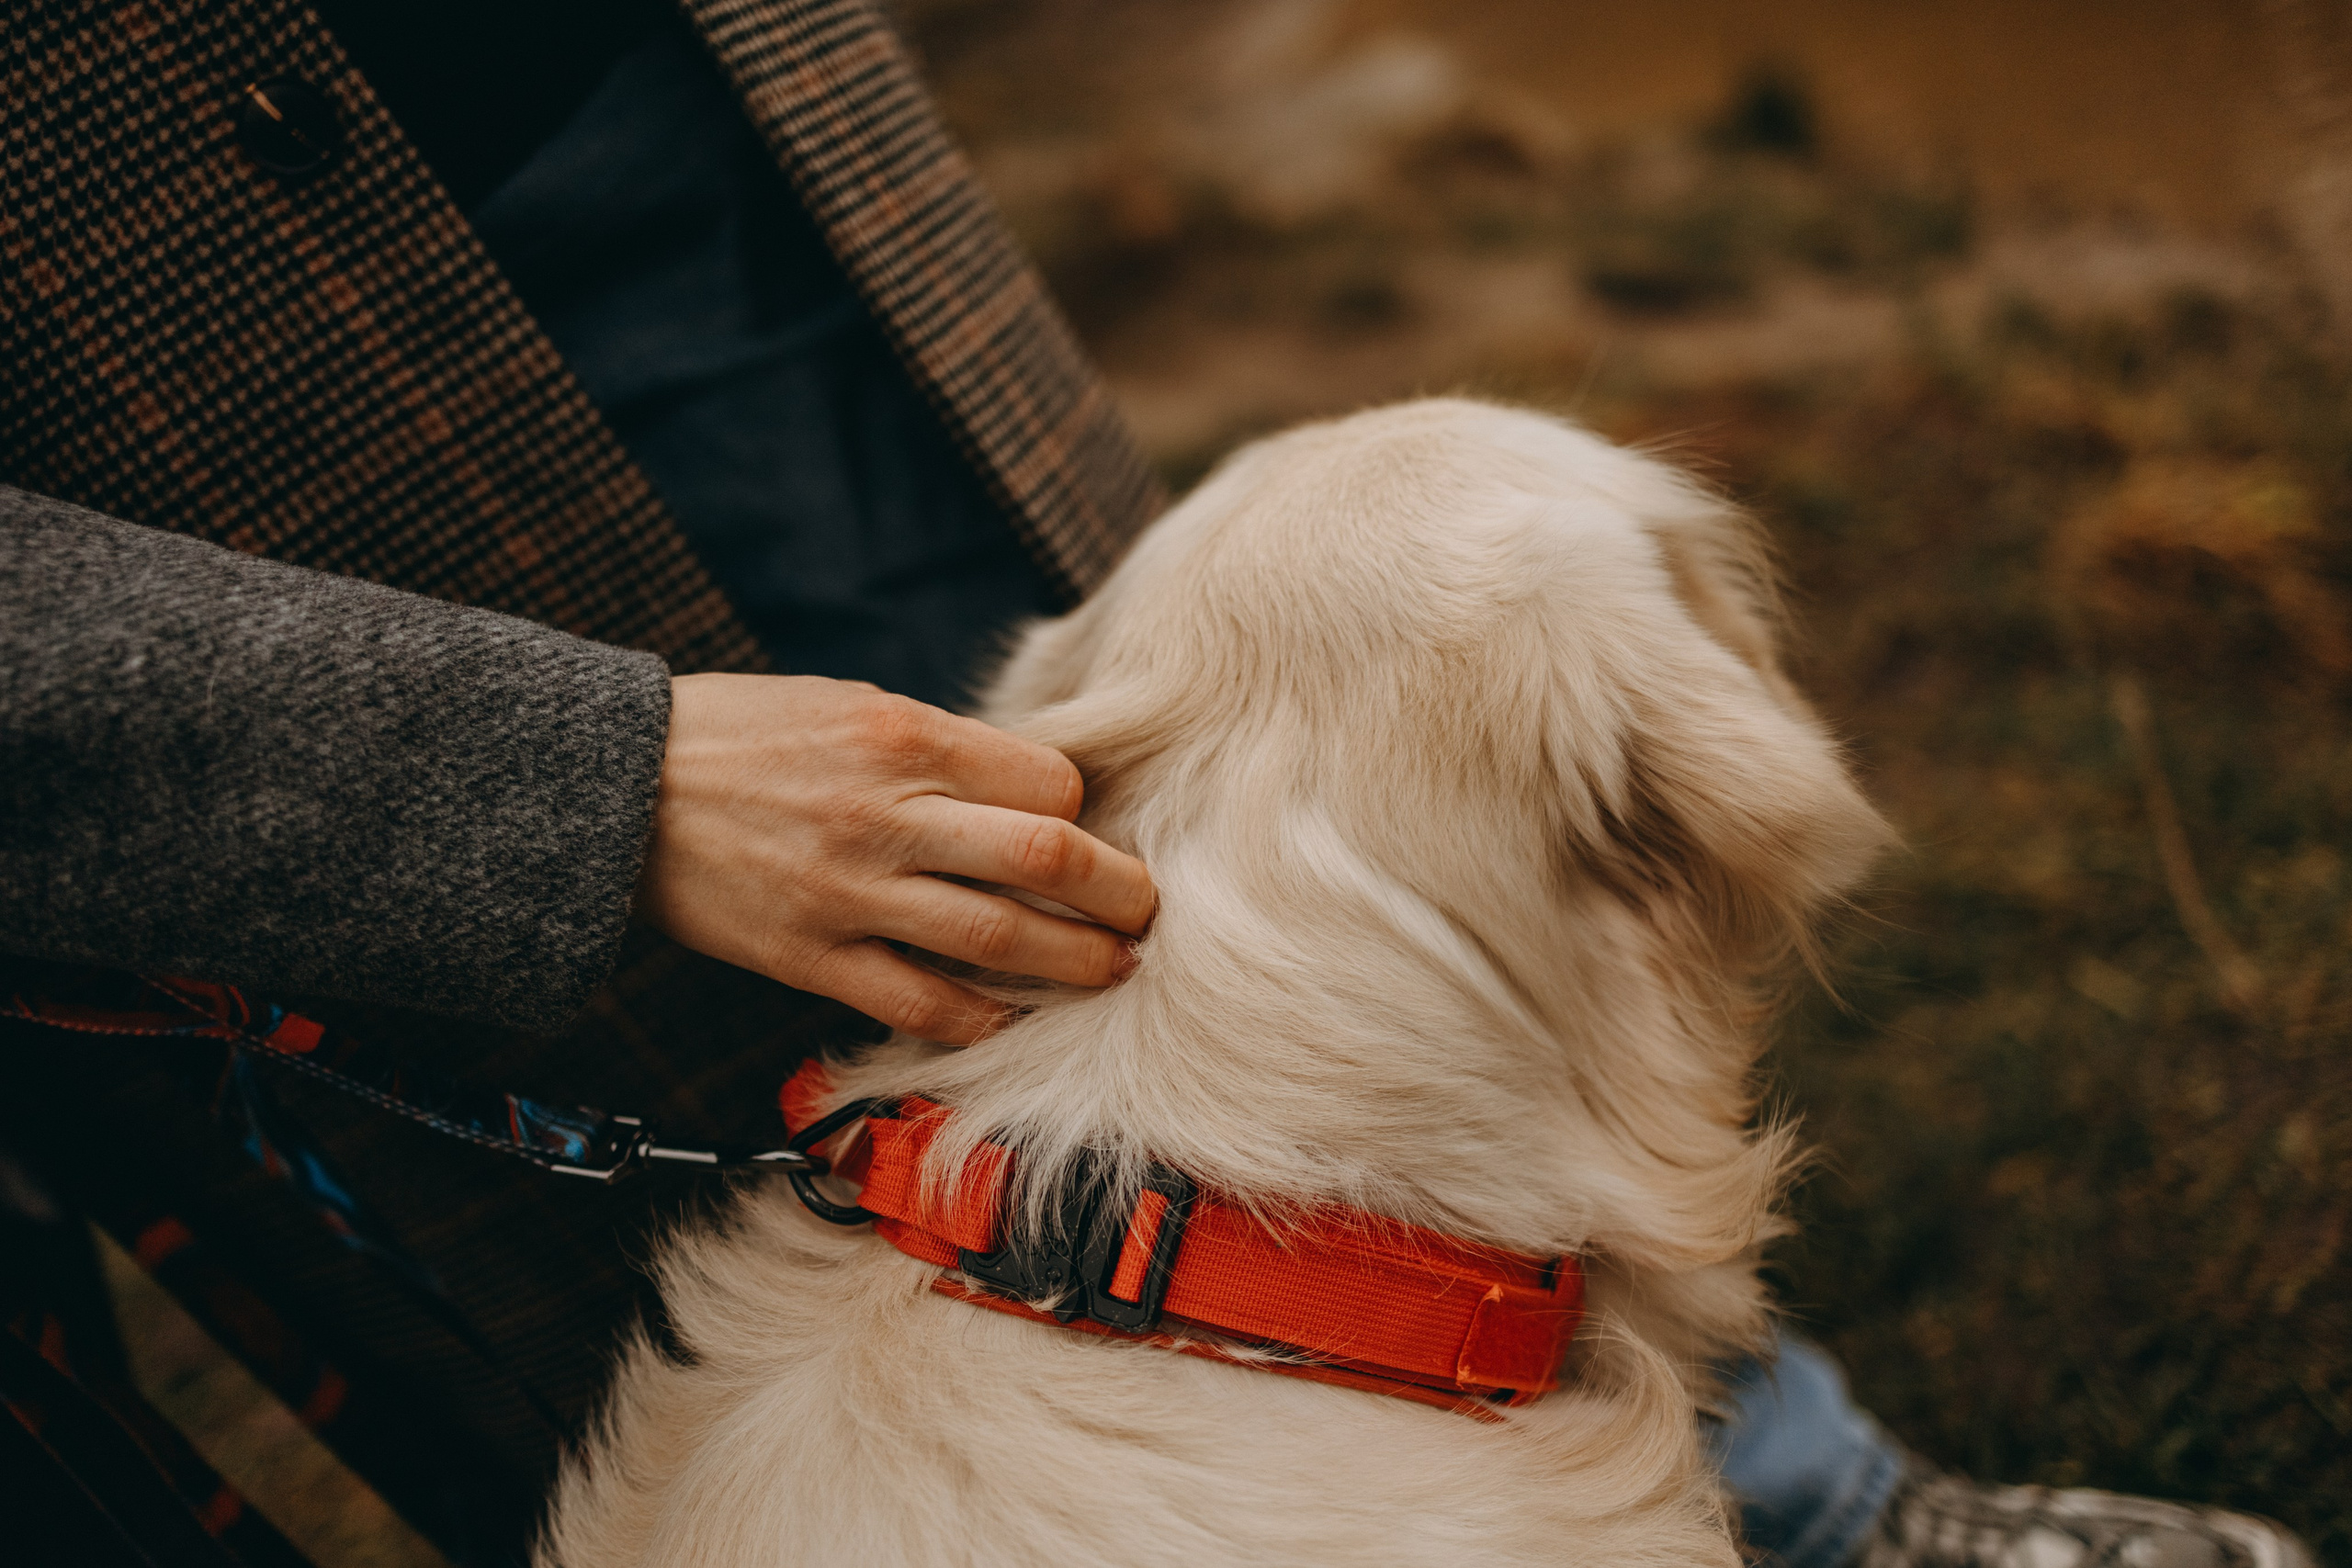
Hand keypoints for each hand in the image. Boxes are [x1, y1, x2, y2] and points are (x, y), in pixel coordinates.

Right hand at [633, 674, 1154, 1043]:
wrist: (614, 790)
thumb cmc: (739, 735)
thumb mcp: (845, 705)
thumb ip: (937, 747)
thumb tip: (1028, 791)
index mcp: (901, 734)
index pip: (1044, 782)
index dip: (1082, 812)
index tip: (1087, 832)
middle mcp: (886, 812)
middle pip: (1046, 859)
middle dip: (1118, 892)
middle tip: (1148, 911)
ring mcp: (851, 892)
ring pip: (1000, 940)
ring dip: (1075, 962)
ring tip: (1114, 969)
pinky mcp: (812, 958)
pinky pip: (921, 1003)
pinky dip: (979, 1018)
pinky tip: (1010, 1019)